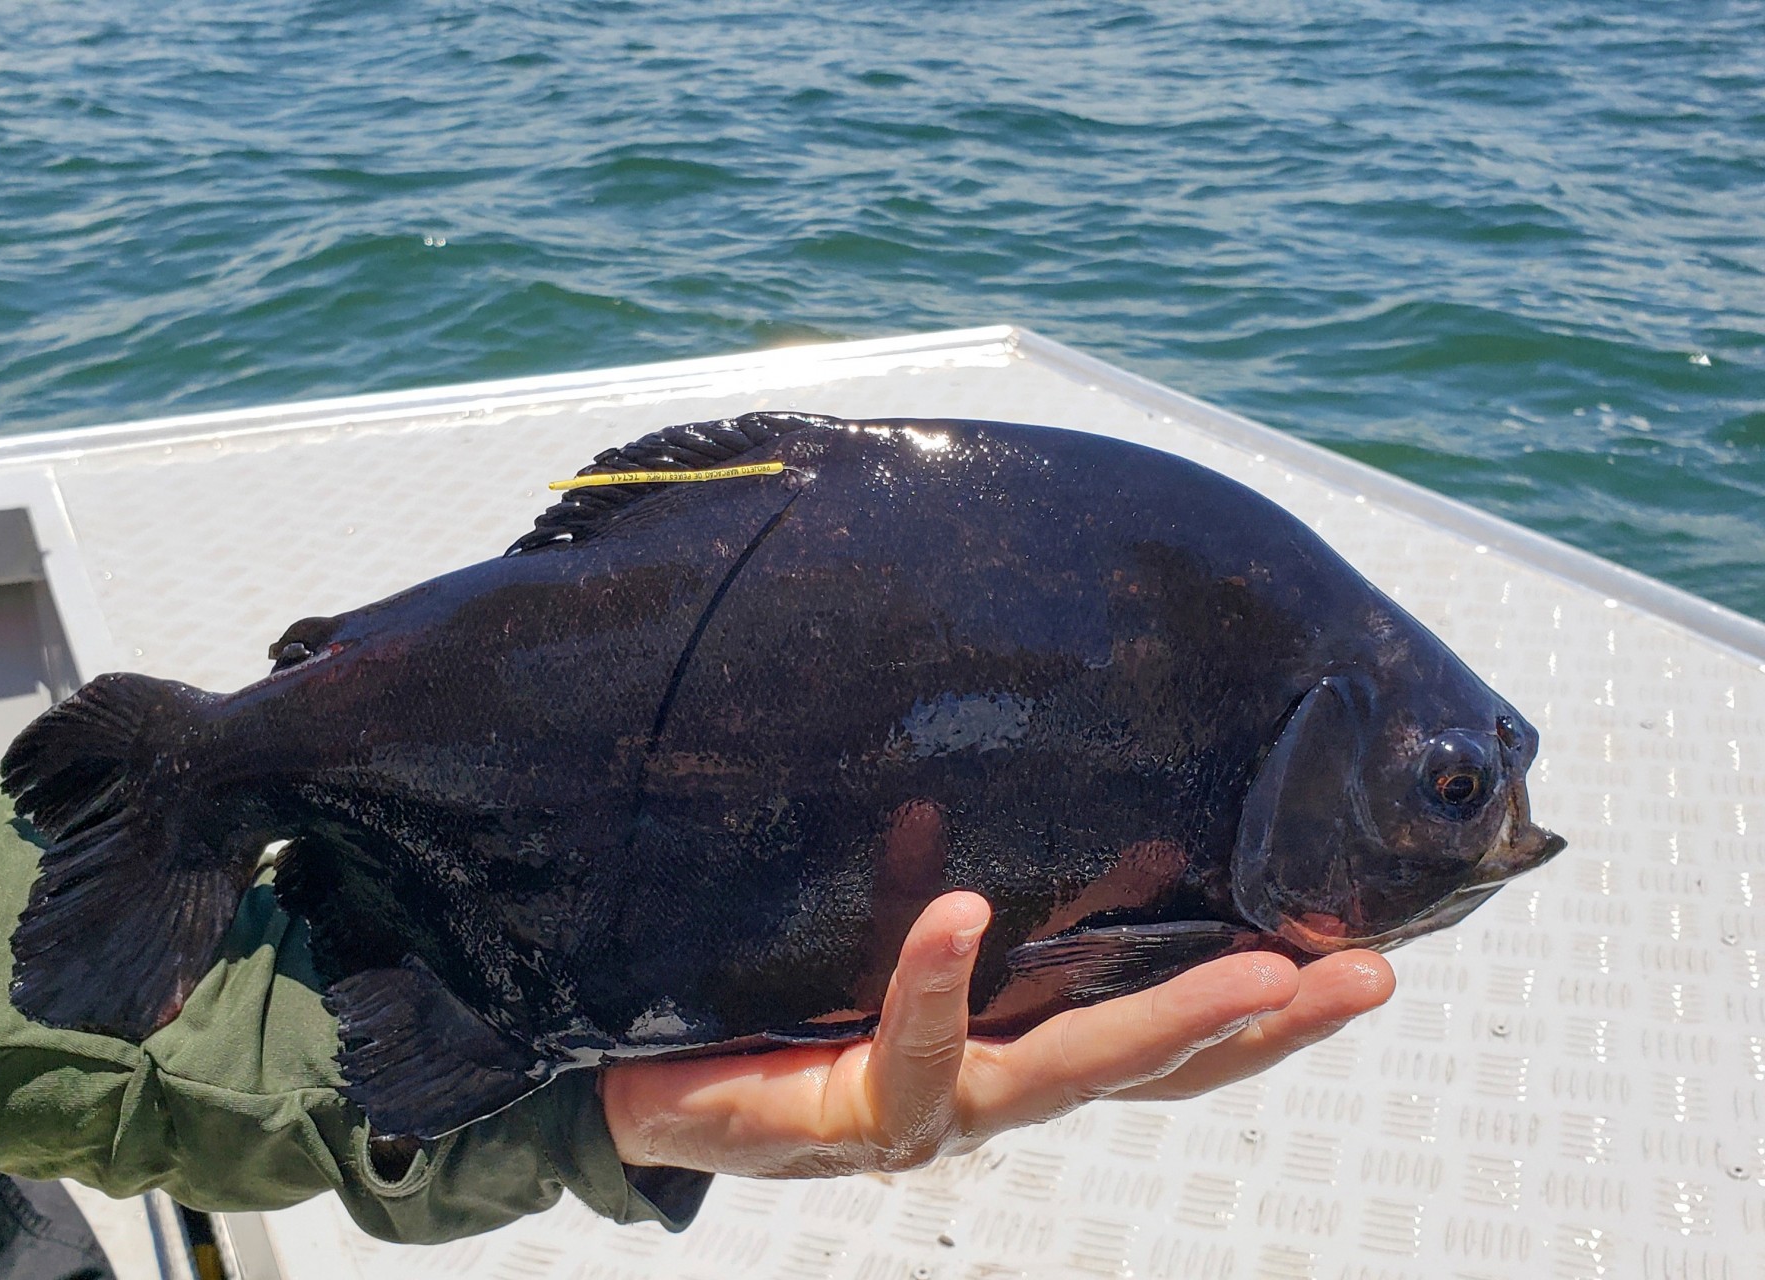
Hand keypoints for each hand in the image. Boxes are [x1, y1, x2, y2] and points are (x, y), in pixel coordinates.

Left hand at [600, 892, 1393, 1177]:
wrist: (655, 1093)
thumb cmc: (768, 1023)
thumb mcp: (865, 945)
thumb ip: (915, 892)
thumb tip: (958, 803)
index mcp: (1012, 1058)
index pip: (1160, 1047)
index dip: (1261, 1021)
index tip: (1355, 961)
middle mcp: (999, 1099)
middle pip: (1155, 1071)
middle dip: (1265, 1026)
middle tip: (1362, 975)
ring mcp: (943, 1118)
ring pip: (1073, 1076)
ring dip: (1166, 1021)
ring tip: (1254, 968)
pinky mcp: (864, 1118)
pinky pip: (916, 1048)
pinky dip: (939, 976)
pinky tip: (964, 911)